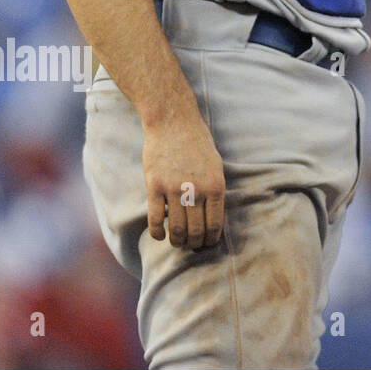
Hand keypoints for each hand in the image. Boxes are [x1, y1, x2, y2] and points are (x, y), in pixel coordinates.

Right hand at [142, 116, 225, 248]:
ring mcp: (174, 189)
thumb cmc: (198, 143)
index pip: (215, 224)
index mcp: (216, 185)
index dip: (211, 239)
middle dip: (195, 243)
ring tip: (177, 243)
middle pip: (196, 230)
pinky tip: (160, 236)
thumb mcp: (216, 165)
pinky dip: (157, 232)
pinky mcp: (154, 186)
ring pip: (176, 228)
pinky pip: (156, 218)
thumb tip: (213, 216)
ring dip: (177, 241)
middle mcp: (197, 190)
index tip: (207, 245)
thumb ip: (214, 190)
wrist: (174, 123)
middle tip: (192, 246)